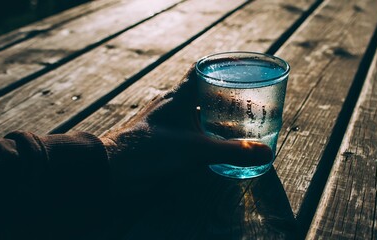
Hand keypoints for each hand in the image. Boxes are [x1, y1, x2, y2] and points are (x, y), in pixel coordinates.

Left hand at [100, 65, 271, 182]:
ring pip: (192, 111)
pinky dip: (199, 132)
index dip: (220, 67)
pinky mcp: (158, 137)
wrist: (112, 168)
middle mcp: (170, 104)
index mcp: (179, 97)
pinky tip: (209, 143)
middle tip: (245, 104)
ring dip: (211, 116)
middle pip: (201, 91)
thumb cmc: (150, 151)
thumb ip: (231, 151)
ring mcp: (163, 120)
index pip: (200, 70)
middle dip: (223, 96)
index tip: (239, 71)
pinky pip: (184, 128)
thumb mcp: (196, 151)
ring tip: (233, 125)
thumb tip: (265, 152)